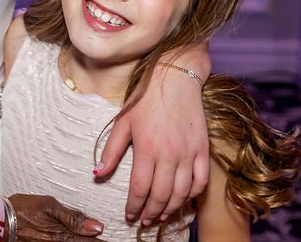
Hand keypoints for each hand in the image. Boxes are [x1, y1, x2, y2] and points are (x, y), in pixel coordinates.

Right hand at [8, 193, 102, 240]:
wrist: (0, 219)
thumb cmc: (22, 209)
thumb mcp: (49, 206)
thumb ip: (73, 217)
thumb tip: (96, 226)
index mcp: (62, 236)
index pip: (90, 241)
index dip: (102, 240)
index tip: (111, 238)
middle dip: (95, 241)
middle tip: (106, 238)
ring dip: (85, 241)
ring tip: (94, 237)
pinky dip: (73, 241)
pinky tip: (77, 238)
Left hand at [94, 55, 209, 225]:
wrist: (175, 78)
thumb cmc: (145, 98)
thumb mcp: (122, 122)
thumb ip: (111, 150)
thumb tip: (97, 173)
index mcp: (147, 149)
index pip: (140, 189)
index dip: (134, 207)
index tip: (129, 215)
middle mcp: (169, 155)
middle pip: (161, 196)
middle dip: (151, 213)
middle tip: (144, 221)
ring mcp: (189, 154)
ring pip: (181, 193)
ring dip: (171, 209)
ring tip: (161, 215)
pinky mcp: (203, 150)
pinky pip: (200, 181)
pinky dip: (192, 195)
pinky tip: (183, 199)